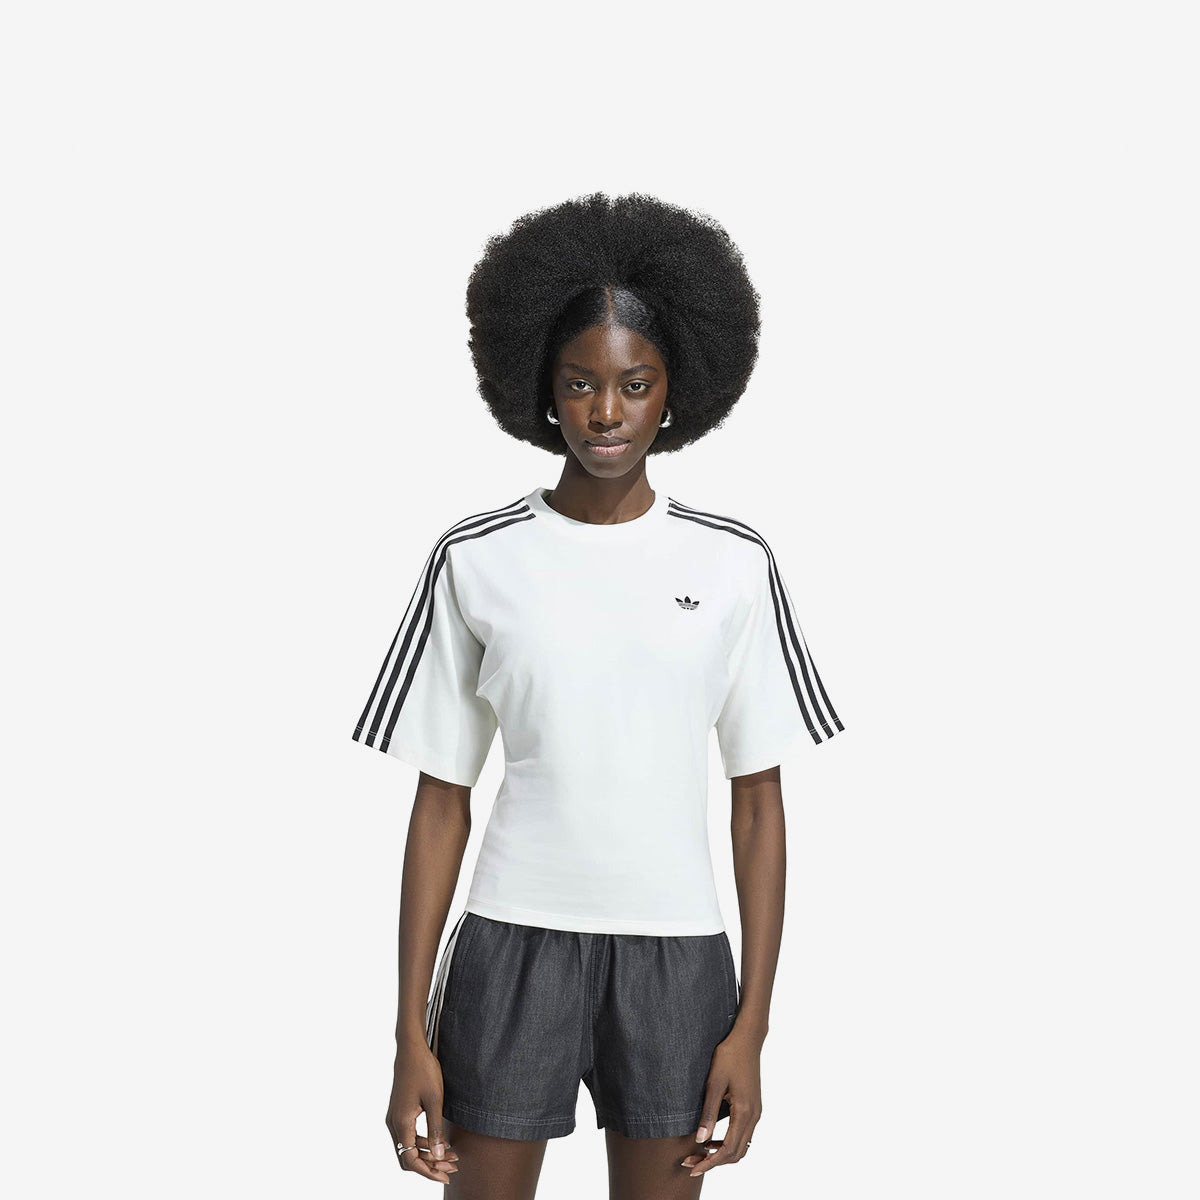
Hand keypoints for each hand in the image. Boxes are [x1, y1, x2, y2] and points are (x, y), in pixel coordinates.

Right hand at [386, 1038, 460, 1184]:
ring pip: (408, 1148)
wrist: (411, 1049)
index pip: (410, 1159)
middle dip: (430, 1165)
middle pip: (408, 1157)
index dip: (428, 1171)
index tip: (446, 1175)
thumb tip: (439, 1155)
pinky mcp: (399, 1112)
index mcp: (401, 1122)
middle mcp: (394, 1123)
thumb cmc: (424, 1070)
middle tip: (452, 1167)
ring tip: (452, 1155)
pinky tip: (440, 1142)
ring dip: (428, 1154)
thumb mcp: (435, 1100)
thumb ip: (435, 1130)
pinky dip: (423, 1143)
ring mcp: (395, 1118)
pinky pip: (408, 1136)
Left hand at [681, 1025, 761, 1178]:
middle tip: (692, 1163)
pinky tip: (712, 1139)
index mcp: (745, 1112)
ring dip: (722, 1154)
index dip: (710, 1162)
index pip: (728, 1149)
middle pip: (736, 1153)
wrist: (747, 1038)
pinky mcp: (754, 1107)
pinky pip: (743, 1134)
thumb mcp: (714, 1083)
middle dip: (714, 1162)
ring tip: (700, 1153)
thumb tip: (700, 1139)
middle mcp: (754, 1116)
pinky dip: (729, 1143)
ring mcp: (756, 1112)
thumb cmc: (729, 1056)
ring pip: (742, 1146)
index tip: (693, 1167)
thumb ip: (708, 1112)